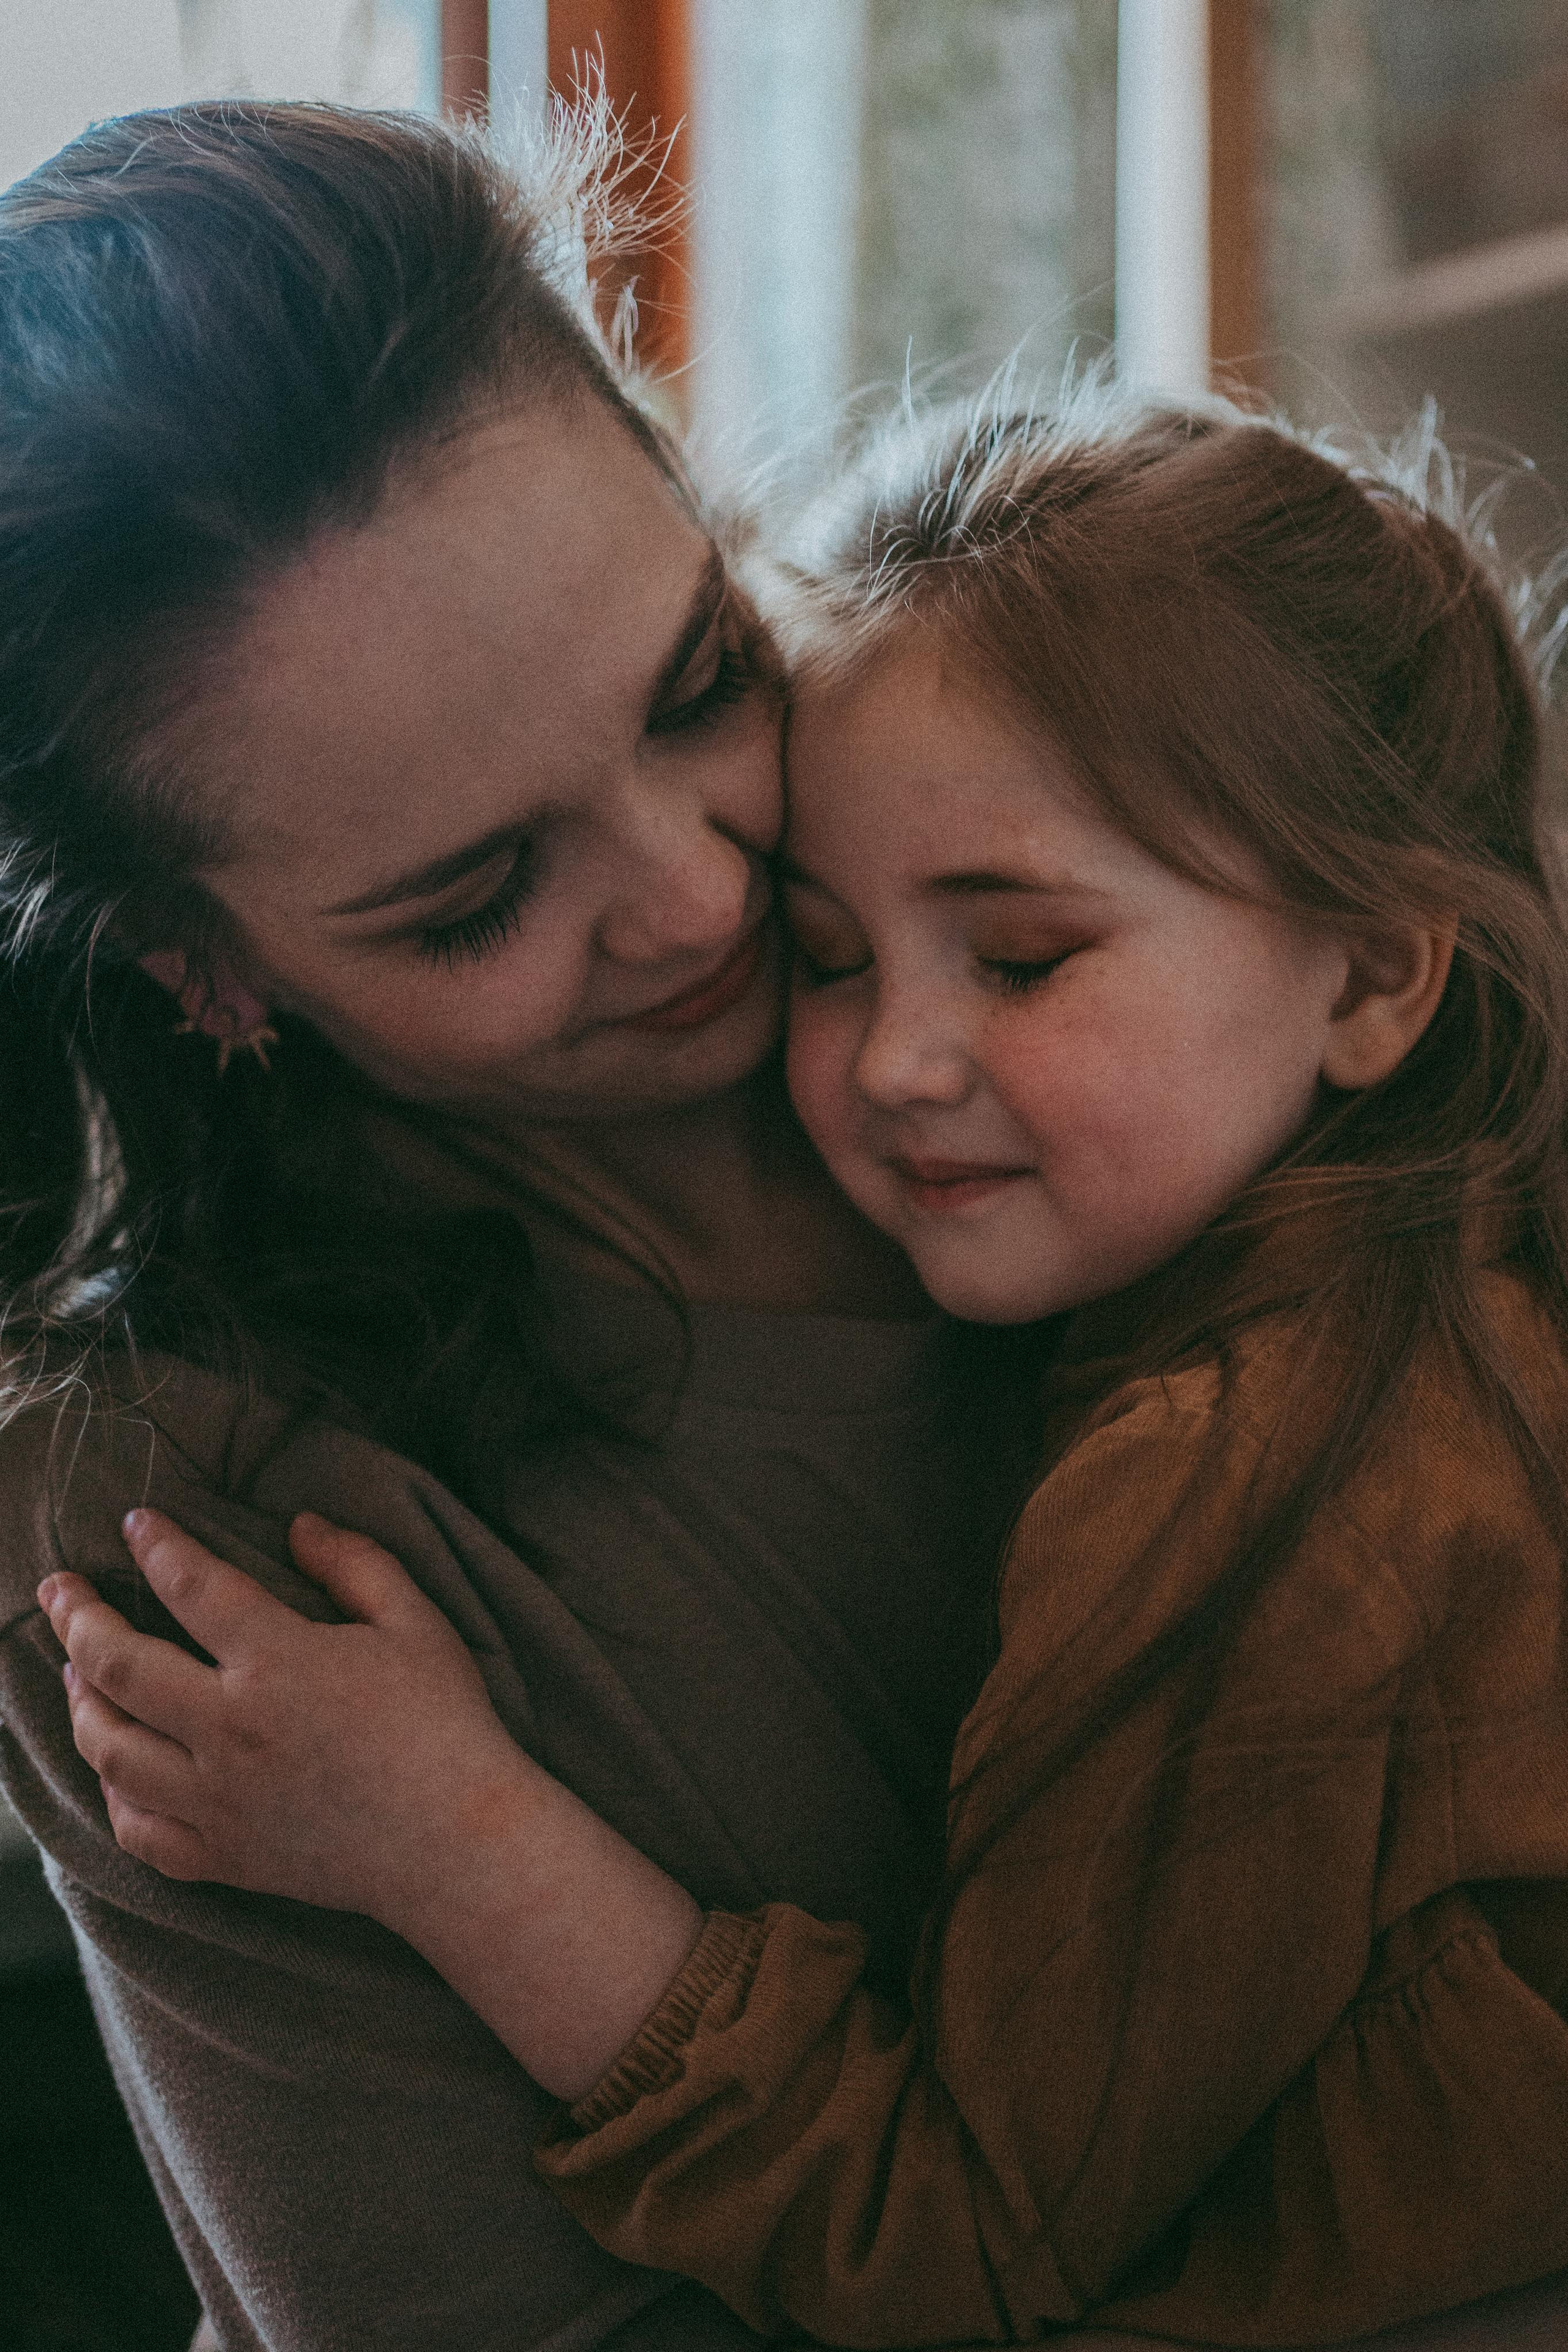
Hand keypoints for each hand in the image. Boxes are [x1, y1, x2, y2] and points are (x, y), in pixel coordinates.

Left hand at [38, 1509, 536, 1930]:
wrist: (458, 1846)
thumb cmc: (446, 1724)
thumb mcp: (416, 1621)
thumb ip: (355, 1563)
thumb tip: (298, 1523)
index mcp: (280, 1663)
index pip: (191, 1586)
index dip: (156, 1546)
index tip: (134, 1523)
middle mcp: (232, 1731)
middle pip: (119, 1666)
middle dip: (77, 1618)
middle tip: (57, 1587)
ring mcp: (219, 1801)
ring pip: (111, 1749)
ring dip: (81, 1702)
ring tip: (74, 1670)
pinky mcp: (223, 1857)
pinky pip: (137, 1829)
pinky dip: (112, 1794)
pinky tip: (113, 1766)